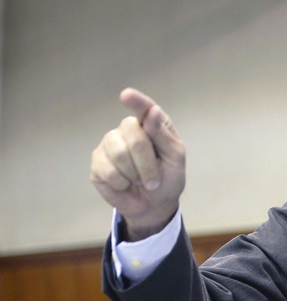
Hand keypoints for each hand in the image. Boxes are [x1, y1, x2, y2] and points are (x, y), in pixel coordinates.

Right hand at [90, 88, 185, 239]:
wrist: (154, 204)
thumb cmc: (168, 177)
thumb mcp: (175, 158)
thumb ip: (163, 135)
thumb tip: (152, 111)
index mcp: (150, 124)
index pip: (143, 108)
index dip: (136, 102)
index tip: (127, 96)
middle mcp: (127, 130)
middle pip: (132, 133)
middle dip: (146, 161)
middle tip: (154, 179)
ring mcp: (109, 145)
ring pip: (119, 153)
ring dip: (135, 174)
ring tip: (140, 180)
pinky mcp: (97, 163)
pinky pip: (108, 171)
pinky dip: (122, 183)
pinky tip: (125, 184)